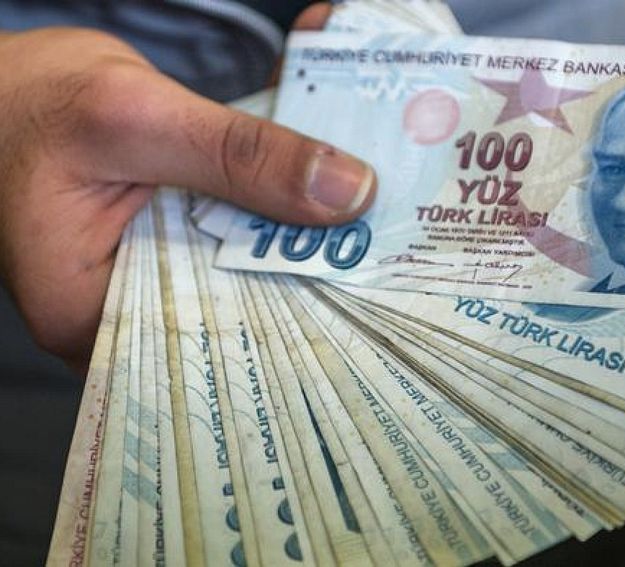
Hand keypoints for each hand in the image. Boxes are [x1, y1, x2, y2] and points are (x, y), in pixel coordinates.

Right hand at [0, 4, 373, 372]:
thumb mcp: (135, 119)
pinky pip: (246, 233)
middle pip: (247, 310)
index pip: (221, 346)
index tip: (376, 301)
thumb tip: (347, 191)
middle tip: (398, 260)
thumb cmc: (36, 104)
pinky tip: (334, 186)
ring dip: (308, 236)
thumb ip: (237, 155)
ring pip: (253, 269)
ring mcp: (163, 277)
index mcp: (96, 317)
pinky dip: (283, 204)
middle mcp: (137, 311)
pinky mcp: (182, 240)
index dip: (302, 326)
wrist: (11, 84)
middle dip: (318, 280)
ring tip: (382, 224)